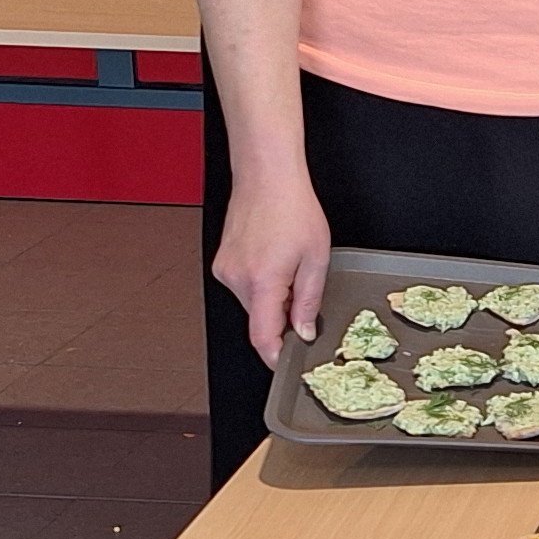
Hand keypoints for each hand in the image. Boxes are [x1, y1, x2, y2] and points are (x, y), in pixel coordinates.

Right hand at [212, 165, 333, 361]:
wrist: (266, 175)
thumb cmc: (292, 207)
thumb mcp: (316, 258)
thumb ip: (310, 300)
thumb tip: (304, 330)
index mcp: (262, 280)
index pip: (262, 337)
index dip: (275, 356)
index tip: (287, 363)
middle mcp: (236, 278)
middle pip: (260, 320)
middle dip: (283, 316)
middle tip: (303, 290)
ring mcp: (226, 270)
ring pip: (253, 304)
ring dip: (273, 297)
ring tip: (288, 263)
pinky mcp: (222, 263)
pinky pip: (245, 287)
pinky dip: (262, 283)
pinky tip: (273, 258)